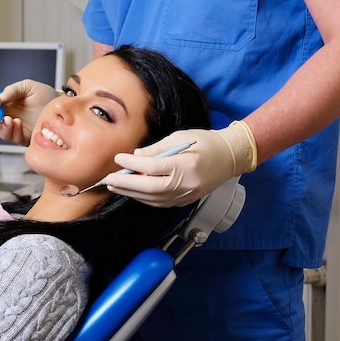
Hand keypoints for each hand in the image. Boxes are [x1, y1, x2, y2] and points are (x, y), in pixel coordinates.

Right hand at [0, 79, 58, 145]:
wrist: (60, 105)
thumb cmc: (44, 95)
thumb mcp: (27, 87)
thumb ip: (12, 90)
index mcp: (5, 106)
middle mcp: (9, 119)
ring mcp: (17, 130)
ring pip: (2, 134)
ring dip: (3, 127)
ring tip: (9, 119)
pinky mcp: (27, 138)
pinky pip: (17, 139)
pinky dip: (15, 132)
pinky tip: (18, 123)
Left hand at [105, 122, 256, 206]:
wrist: (230, 157)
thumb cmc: (206, 143)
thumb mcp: (180, 138)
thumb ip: (156, 149)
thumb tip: (135, 156)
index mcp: (187, 165)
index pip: (153, 168)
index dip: (132, 164)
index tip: (118, 158)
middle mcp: (187, 184)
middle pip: (150, 188)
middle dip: (126, 184)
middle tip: (109, 179)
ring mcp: (187, 195)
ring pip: (153, 198)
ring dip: (131, 193)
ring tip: (115, 185)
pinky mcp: (185, 201)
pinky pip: (159, 202)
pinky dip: (143, 197)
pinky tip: (132, 191)